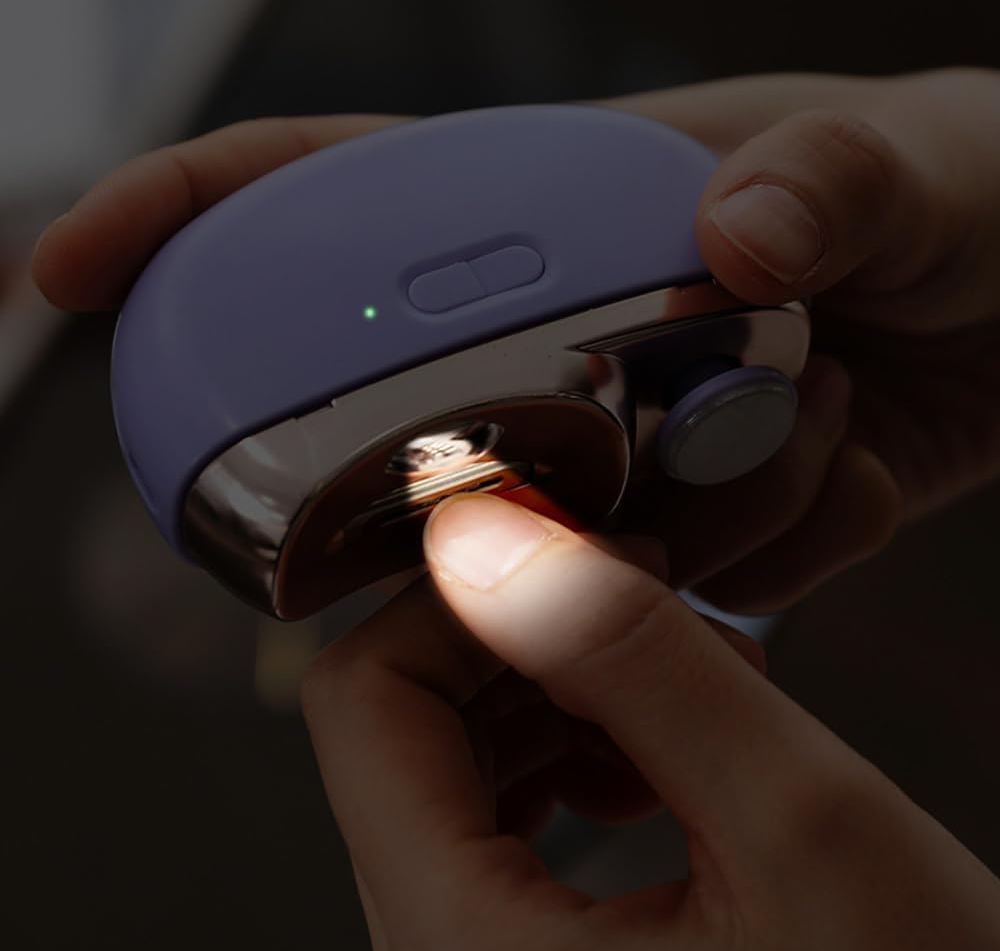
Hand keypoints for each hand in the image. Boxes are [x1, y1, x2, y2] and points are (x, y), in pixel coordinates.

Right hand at [32, 69, 999, 611]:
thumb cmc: (967, 196)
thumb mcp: (912, 166)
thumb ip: (828, 181)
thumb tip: (732, 227)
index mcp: (570, 202)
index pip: (342, 198)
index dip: (194, 219)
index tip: (77, 272)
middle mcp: (570, 320)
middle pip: (407, 402)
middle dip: (439, 470)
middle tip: (528, 497)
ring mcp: (620, 423)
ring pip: (539, 519)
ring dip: (653, 532)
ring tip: (796, 453)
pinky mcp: (685, 508)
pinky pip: (653, 578)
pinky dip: (743, 566)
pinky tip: (823, 499)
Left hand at [303, 493, 999, 949]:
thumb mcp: (799, 827)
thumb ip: (630, 663)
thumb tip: (488, 539)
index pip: (363, 704)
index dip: (454, 599)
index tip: (560, 544)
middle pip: (408, 734)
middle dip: (523, 641)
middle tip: (644, 599)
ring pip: (466, 773)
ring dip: (562, 696)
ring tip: (683, 683)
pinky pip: (513, 828)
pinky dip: (584, 759)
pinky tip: (670, 758)